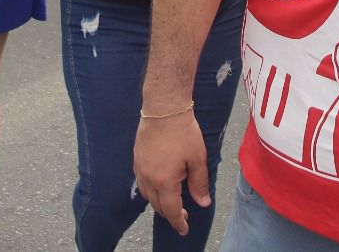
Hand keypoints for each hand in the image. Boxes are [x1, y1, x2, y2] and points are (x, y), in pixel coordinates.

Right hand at [134, 111, 209, 236]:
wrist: (163, 108)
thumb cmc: (183, 132)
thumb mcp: (197, 159)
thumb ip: (199, 183)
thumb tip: (202, 203)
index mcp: (164, 181)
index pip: (171, 210)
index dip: (179, 222)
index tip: (185, 230)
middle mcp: (148, 178)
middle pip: (157, 206)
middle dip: (170, 214)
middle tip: (183, 216)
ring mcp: (140, 169)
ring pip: (147, 196)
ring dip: (159, 203)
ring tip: (172, 202)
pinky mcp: (136, 159)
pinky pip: (142, 183)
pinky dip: (151, 190)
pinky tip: (160, 184)